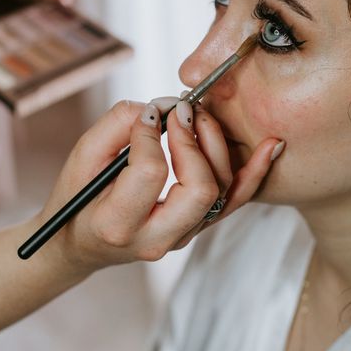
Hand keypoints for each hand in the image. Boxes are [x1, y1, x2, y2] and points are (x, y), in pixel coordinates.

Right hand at [38, 98, 282, 274]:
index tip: (148, 113)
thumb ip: (116, 125)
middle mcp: (156, 238)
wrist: (82, 243)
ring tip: (202, 115)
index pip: (151, 171)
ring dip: (219, 146)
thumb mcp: (82, 159)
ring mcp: (182, 237)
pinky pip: (234, 201)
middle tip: (181, 111)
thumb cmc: (77, 198)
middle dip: (194, 140)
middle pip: (200, 188)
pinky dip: (254, 173)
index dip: (152, 133)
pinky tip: (272, 146)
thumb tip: (158, 106)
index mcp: (118, 224)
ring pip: (222, 192)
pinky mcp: (197, 227)